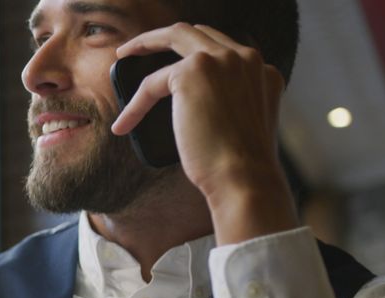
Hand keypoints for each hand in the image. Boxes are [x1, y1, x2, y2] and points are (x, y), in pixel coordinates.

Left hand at [110, 23, 297, 243]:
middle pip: (198, 31)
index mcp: (262, 71)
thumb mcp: (239, 125)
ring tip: (123, 56)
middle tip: (138, 48)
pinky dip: (134, 105)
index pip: (222, 47)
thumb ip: (225, 101)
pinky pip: (151, 83)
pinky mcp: (192, 72)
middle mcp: (245, 57)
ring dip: (144, 44)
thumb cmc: (238, 167)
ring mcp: (221, 60)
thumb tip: (185, 103)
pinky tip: (123, 125)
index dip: (194, 50)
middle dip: (165, 35)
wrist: (243, 179)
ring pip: (174, 36)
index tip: (173, 60)